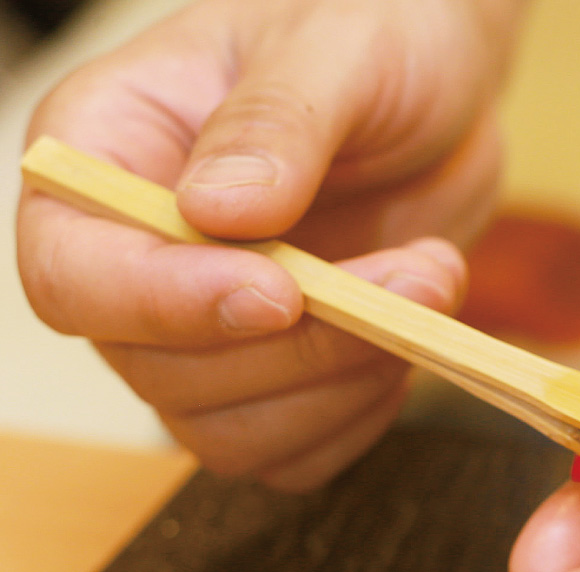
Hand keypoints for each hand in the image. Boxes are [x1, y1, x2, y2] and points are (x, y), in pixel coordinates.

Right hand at [17, 0, 520, 489]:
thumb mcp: (336, 45)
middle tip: (419, 273)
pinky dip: (360, 418)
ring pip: (228, 432)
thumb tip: (219, 212)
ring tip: (432, 284)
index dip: (164, 303)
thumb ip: (278, 122)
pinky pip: (295, 454)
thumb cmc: (373, 30)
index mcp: (106, 154)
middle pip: (159, 373)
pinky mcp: (280, 376)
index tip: (278, 292)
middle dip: (304, 345)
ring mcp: (205, 329)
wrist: (442, 82)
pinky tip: (409, 342)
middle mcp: (137, 256)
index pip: (72, 272)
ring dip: (345, 383)